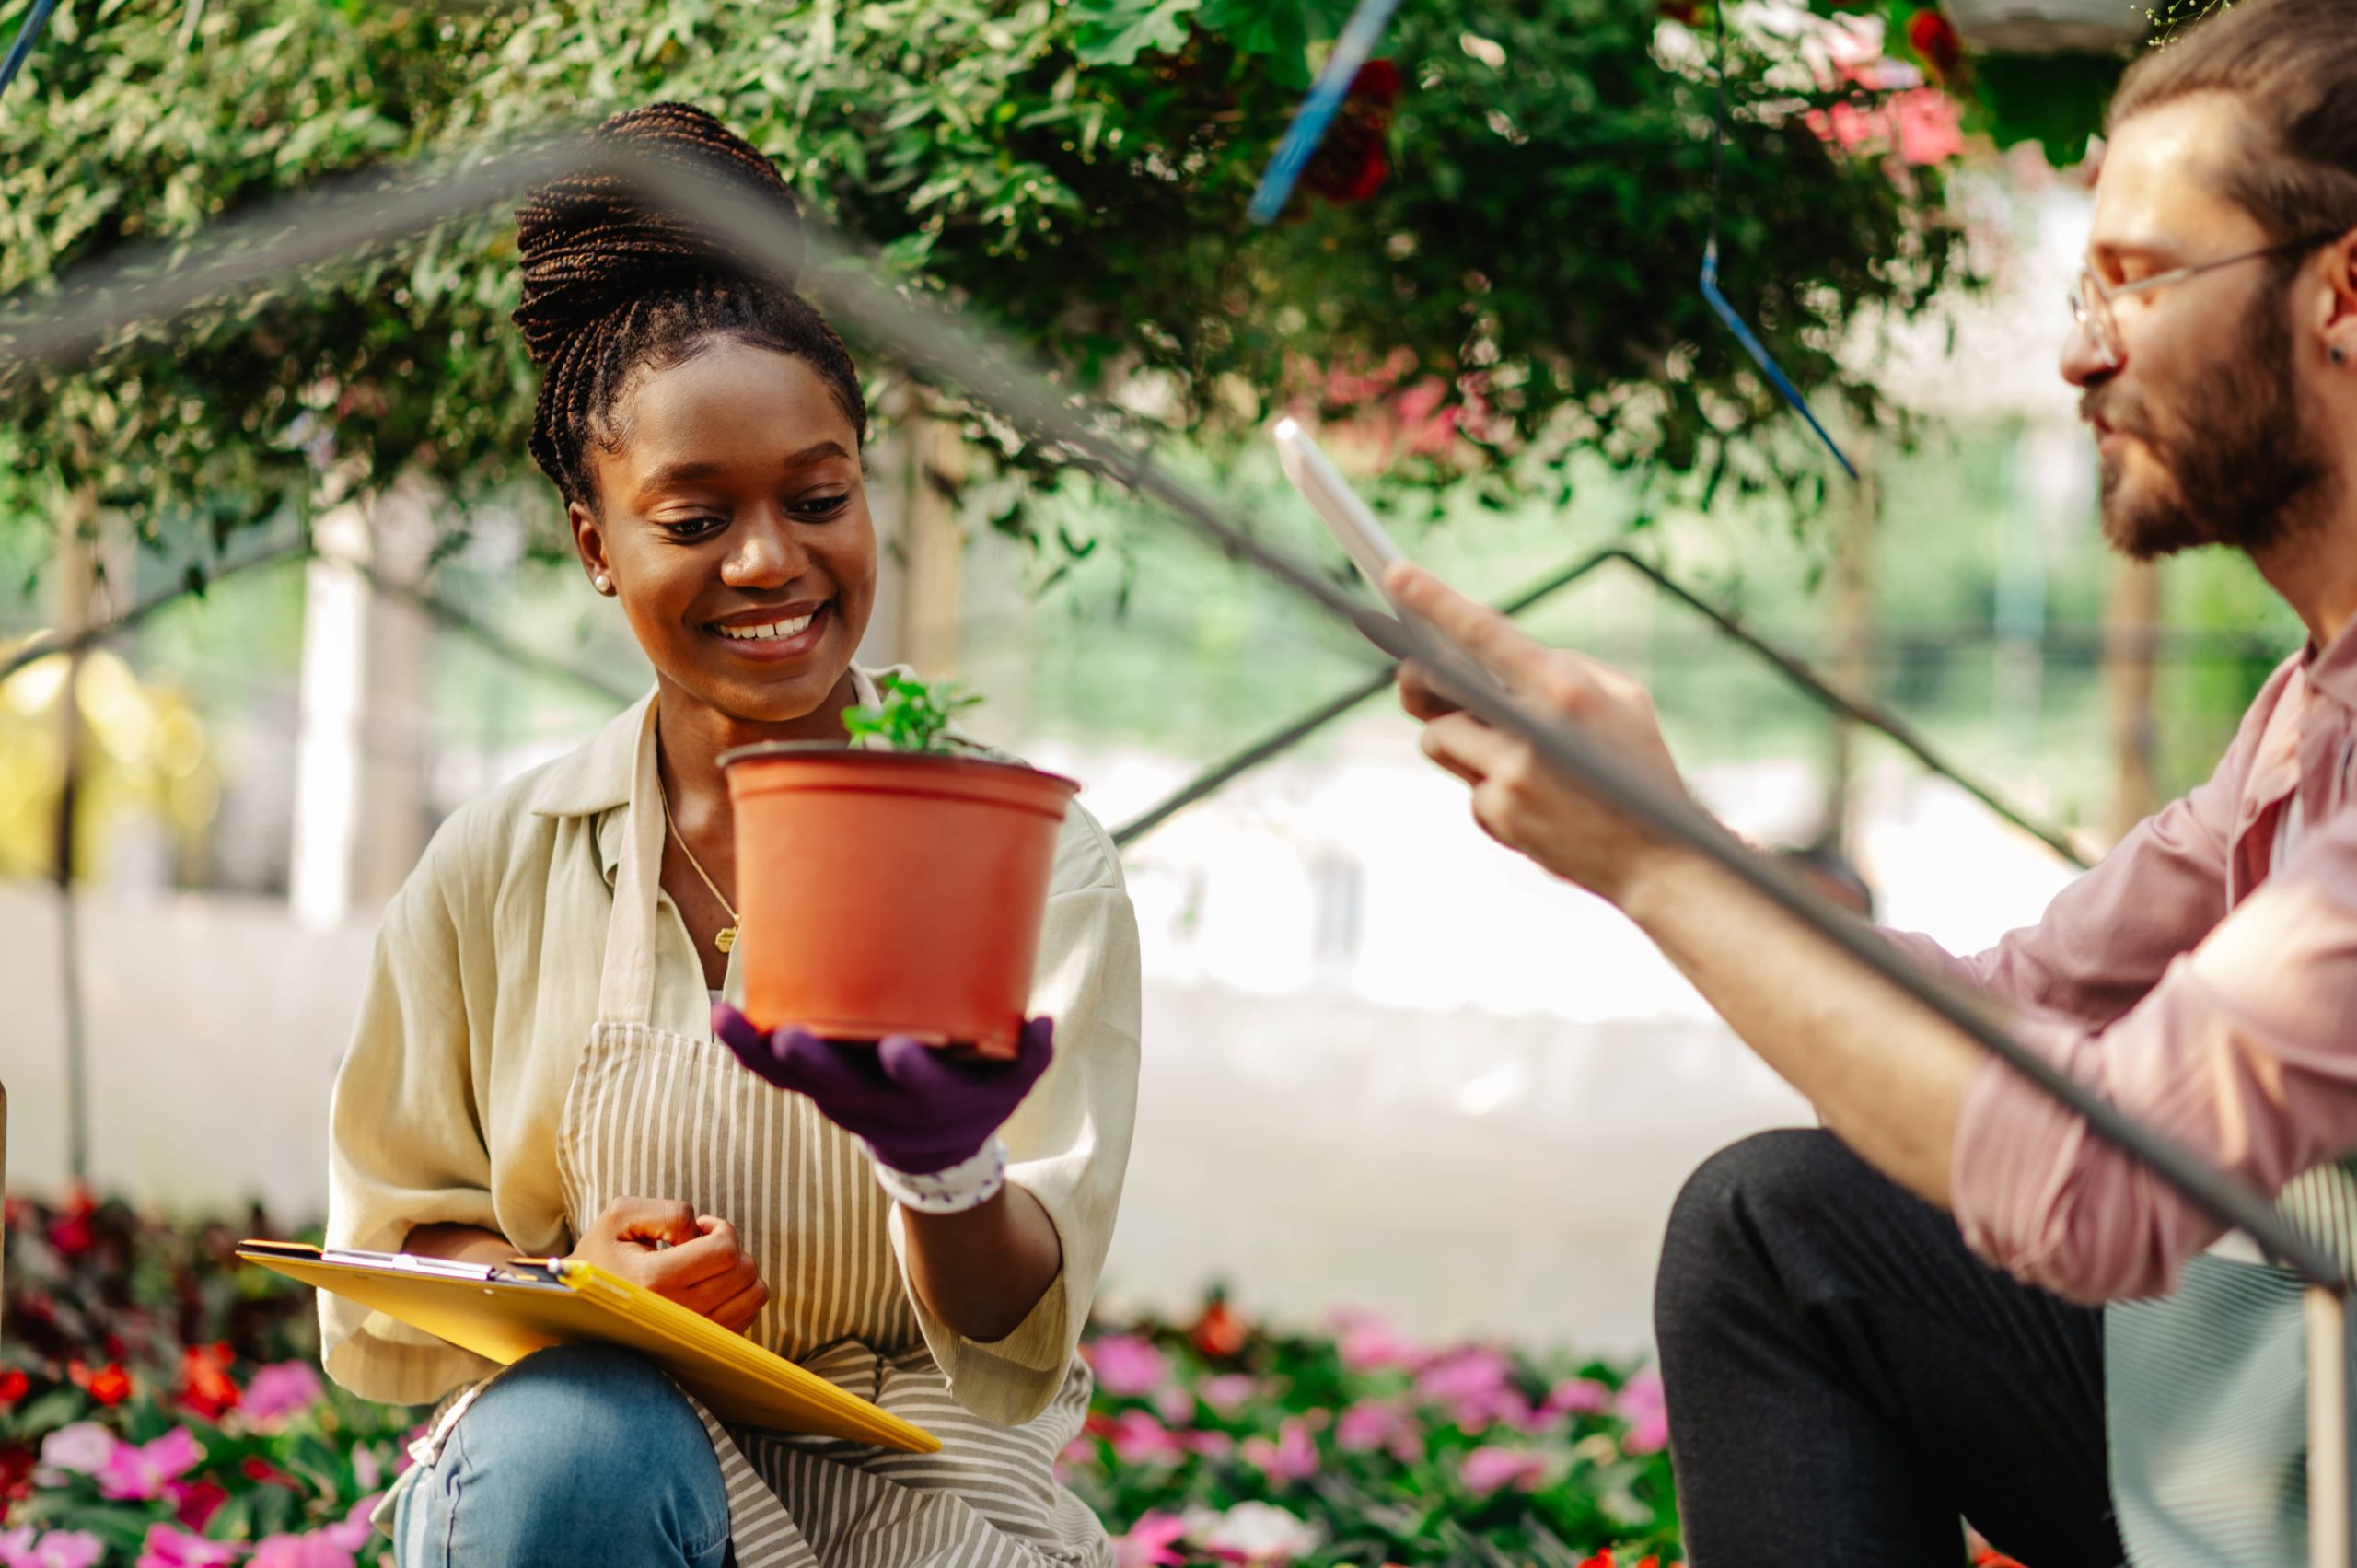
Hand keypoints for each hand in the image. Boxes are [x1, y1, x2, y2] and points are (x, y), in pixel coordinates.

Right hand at [566, 1196, 768, 1332]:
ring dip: (740, 1272)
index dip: (720, 1229)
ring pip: (755, 1296)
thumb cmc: (600, 1257)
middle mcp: (677, 1316)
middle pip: (745, 1272)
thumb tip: (702, 1234)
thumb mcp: (620, 1217)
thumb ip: (669, 1211)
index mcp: (654, 1282)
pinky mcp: (701, 1350)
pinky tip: (708, 1289)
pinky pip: (748, 1317)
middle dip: (731, 1248)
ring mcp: (691, 1339)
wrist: (578, 1310)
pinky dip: (738, 1297)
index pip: (725, 1251)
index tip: (697, 1229)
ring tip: (707, 1268)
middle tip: (701, 1247)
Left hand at [712, 1007, 1053, 1174]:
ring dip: (763, 1054)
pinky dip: (747, 1048)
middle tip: (794, 1037)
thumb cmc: (974, 1097)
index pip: (923, 1089)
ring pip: (796, 1082)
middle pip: (843, 1088)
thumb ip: (1031, 1054)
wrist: (932, 1155)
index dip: (912, 1073)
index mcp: (932, 1102)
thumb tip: (1045, 1020)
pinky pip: (773, 1075)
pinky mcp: (816, 1092)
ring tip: (731, 1019)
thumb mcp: (1012, 1085)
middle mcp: (881, 1106)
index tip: (900, 1049)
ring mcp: (842, 1101)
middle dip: (819, 1064)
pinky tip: (722, 1014)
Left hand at [1387, 561, 1688, 904]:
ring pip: (1438, 737)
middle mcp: (1531, 730)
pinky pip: (1466, 785)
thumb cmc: (1640, 769)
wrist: (1657, 860)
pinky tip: (1532, 802)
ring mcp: (1509, 777)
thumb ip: (1565, 666)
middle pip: (1435, 688)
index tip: (1396, 575)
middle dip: (1418, 680)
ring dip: (1460, 738)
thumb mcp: (1624, 699)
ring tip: (1512, 755)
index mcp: (1565, 689)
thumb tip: (1495, 658)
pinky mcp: (1497, 815)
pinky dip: (1488, 787)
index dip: (1435, 600)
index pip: (1485, 632)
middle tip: (1415, 672)